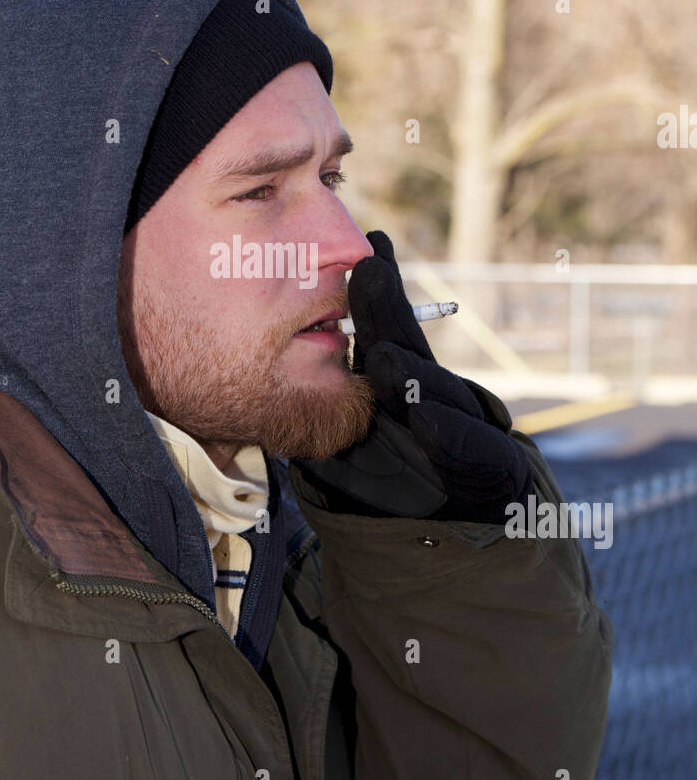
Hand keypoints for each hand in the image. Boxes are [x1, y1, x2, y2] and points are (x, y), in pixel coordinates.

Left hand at [291, 231, 531, 523]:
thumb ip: (332, 407)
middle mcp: (437, 401)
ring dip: (409, 374)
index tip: (369, 243)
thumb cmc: (406, 486)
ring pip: (437, 396)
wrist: (464, 536)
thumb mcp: (355, 446)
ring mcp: (470, 433)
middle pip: (411, 350)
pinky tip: (426, 417)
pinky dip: (449, 433)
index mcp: (407, 388)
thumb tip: (283, 357)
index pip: (391, 331)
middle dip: (388, 312)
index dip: (377, 291)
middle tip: (366, 272)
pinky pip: (472, 450)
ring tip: (383, 356)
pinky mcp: (495, 471)